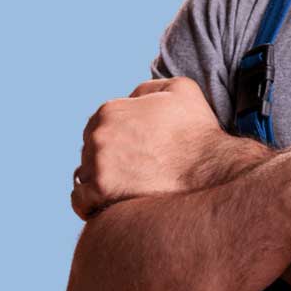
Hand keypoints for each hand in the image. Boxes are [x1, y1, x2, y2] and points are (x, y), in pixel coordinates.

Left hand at [71, 77, 224, 219]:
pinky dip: (91, 202)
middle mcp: (98, 136)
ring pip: (85, 174)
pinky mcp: (100, 194)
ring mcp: (97, 166)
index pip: (100, 125)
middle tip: (137, 169)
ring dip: (101, 180)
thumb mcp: (181, 89)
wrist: (210, 172)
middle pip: (91, 149)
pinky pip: (80, 200)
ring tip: (129, 187)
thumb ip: (148, 89)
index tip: (137, 148)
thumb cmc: (198, 132)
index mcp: (110, 111)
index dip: (120, 137)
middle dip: (109, 158)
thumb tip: (131, 98)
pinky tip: (112, 202)